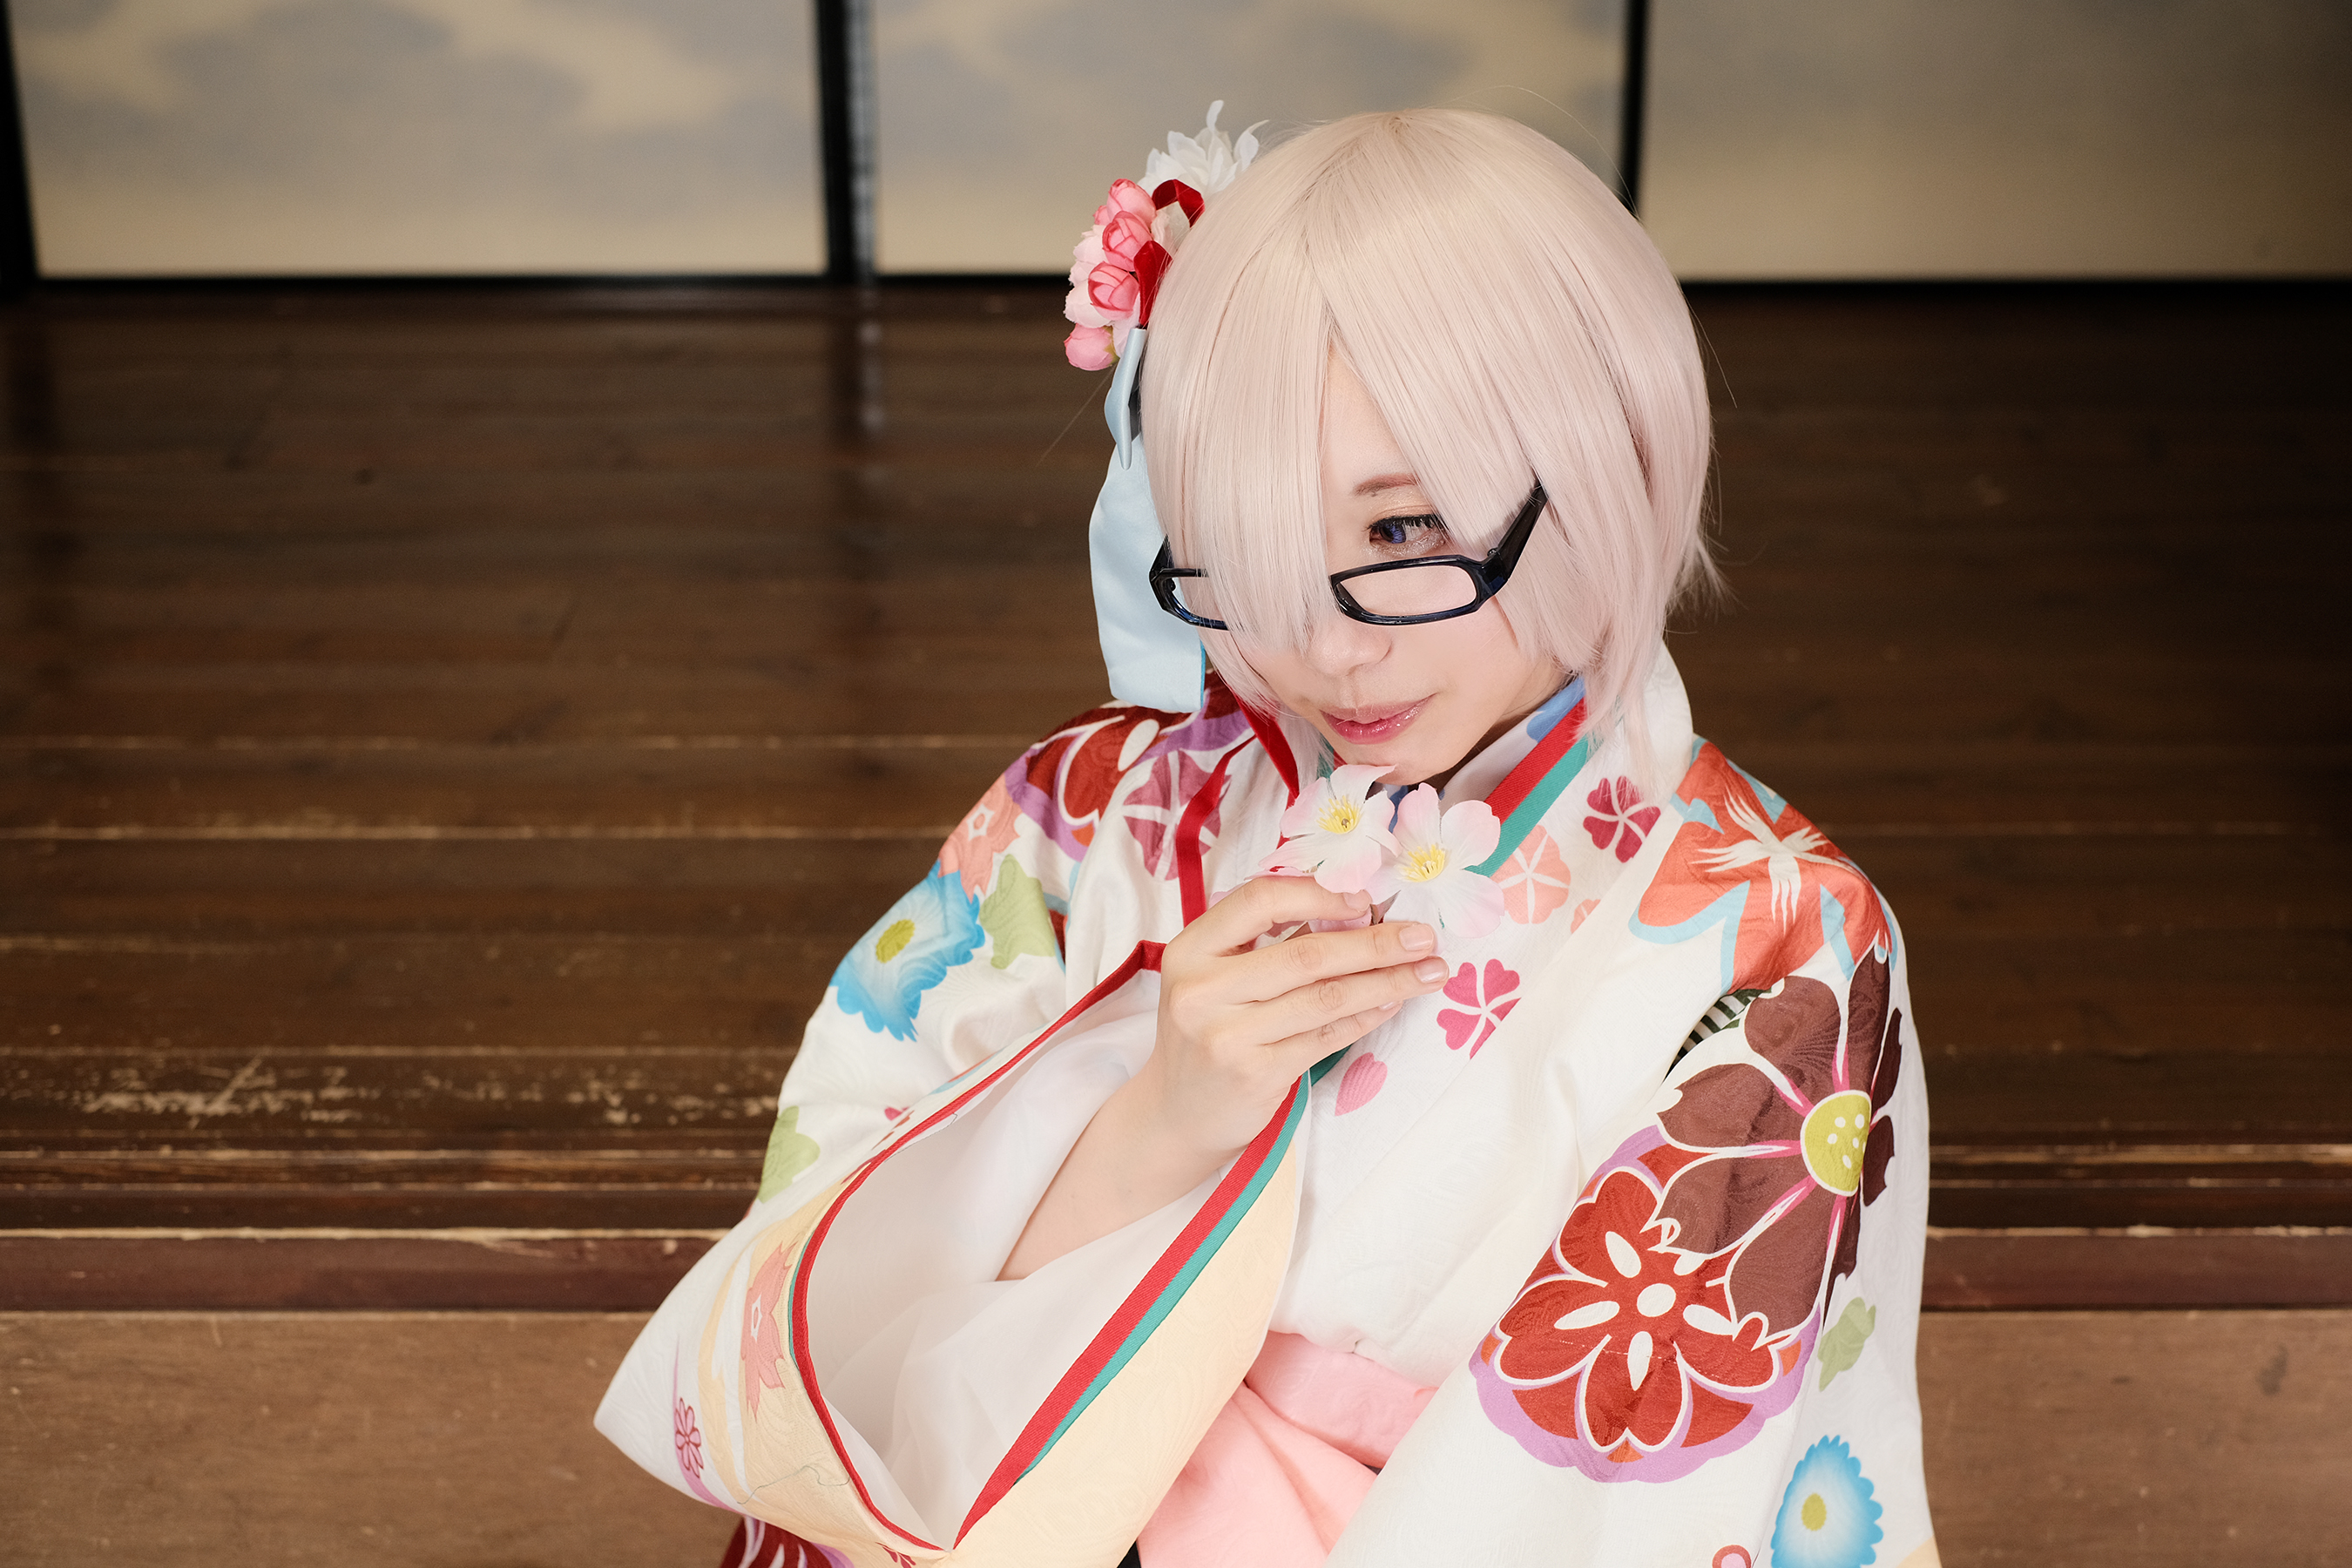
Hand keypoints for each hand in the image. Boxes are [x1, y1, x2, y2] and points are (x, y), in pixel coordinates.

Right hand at [1145, 875, 1447, 1159]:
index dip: (1316, 896)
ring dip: (1387, 982)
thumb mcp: (1214, 978)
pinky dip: (1366, 1016)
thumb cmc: (1207, 1033)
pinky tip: (1393, 1004)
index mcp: (1189, 951)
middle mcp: (1202, 991)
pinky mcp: (1256, 1074)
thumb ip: (1267, 943)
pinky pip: (1326, 1037)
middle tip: (1423, 937)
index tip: (1364, 901)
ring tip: (1429, 972)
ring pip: (1325, 998)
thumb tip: (1353, 912)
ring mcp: (1227, 1036)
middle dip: (1375, 944)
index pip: (1257, 902)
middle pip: (1305, 954)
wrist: (1177, 1114)